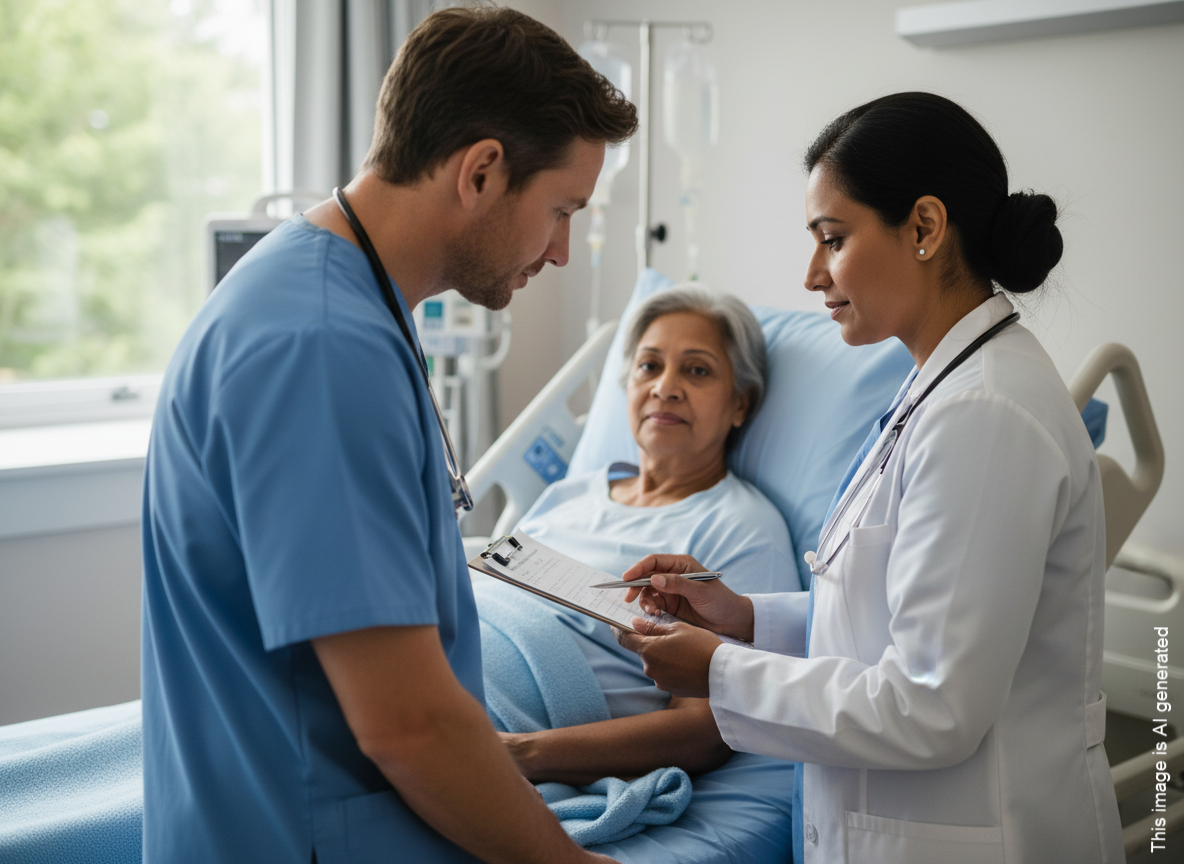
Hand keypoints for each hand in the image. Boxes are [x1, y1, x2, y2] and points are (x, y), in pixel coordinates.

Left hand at [613, 617, 721, 697]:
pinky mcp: (671, 689)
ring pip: (656, 663)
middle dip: (652, 642)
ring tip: (685, 649)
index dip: (618, 629)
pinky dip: (672, 666)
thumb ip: (653, 627)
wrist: (723, 674)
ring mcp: (660, 681)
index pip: (624, 639)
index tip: (615, 623)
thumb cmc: (702, 646)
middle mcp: (650, 668)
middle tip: (668, 633)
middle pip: (643, 651)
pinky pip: (666, 674)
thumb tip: (635, 624)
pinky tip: (688, 661)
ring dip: (663, 655)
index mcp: (649, 650)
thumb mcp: (678, 629)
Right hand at [622, 554, 754, 642]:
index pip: (654, 561)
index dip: (638, 568)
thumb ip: (677, 584)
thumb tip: (654, 579)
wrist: (731, 621)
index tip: (626, 578)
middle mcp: (674, 574)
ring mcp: (671, 589)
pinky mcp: (671, 604)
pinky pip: (653, 603)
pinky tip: (655, 615)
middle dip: (636, 586)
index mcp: (681, 564)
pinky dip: (650, 609)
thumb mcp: (700, 592)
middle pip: (646, 576)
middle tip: (629, 599)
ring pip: (647, 591)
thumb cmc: (720, 601)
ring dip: (645, 601)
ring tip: (652, 612)